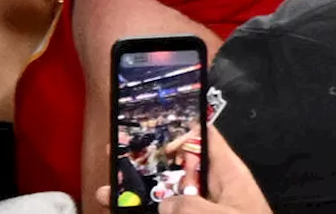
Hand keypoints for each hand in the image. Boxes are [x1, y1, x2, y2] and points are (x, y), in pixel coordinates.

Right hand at [95, 126, 272, 213]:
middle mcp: (213, 190)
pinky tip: (123, 210)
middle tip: (116, 160)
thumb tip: (165, 205)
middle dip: (146, 166)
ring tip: (107, 193)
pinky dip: (146, 211)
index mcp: (228, 174)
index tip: (155, 139)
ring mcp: (203, 210)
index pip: (205, 137)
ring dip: (138, 195)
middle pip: (176, 169)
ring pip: (167, 198)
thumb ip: (191, 206)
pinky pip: (169, 213)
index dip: (180, 130)